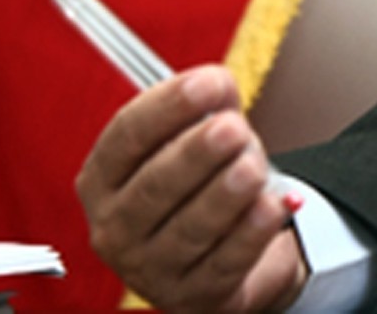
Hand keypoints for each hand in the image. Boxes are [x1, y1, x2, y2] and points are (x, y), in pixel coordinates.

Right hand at [76, 64, 308, 311]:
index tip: (208, 83)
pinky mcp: (193, 297)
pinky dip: (251, 233)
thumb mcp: (196, 137)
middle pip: (154, 187)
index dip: (168, 107)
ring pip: (188, 230)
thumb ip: (206, 107)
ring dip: (225, 195)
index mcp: (103, 179)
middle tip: (232, 129)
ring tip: (253, 167)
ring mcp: (150, 270)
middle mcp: (115, 228)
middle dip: (196, 154)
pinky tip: (273, 206)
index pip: (127, 136)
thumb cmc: (201, 185)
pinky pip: (225, 263)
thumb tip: (218, 84)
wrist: (223, 251)